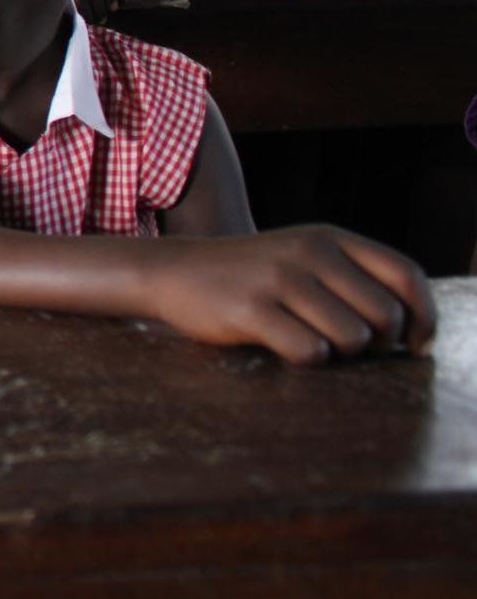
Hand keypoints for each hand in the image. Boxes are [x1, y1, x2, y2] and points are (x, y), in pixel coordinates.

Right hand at [146, 225, 435, 365]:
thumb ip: (353, 278)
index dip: (425, 316)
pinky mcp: (250, 309)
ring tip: (312, 342)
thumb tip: (412, 332)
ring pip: (351, 338)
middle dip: (378, 344)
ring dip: (340, 355)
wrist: (174, 271)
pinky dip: (305, 360)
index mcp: (328, 238)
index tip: (417, 345)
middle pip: (385, 315)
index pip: (406, 275)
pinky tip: (283, 347)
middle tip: (352, 349)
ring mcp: (278, 279)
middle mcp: (308, 252)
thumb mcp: (302, 256)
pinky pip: (309, 352)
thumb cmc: (251, 275)